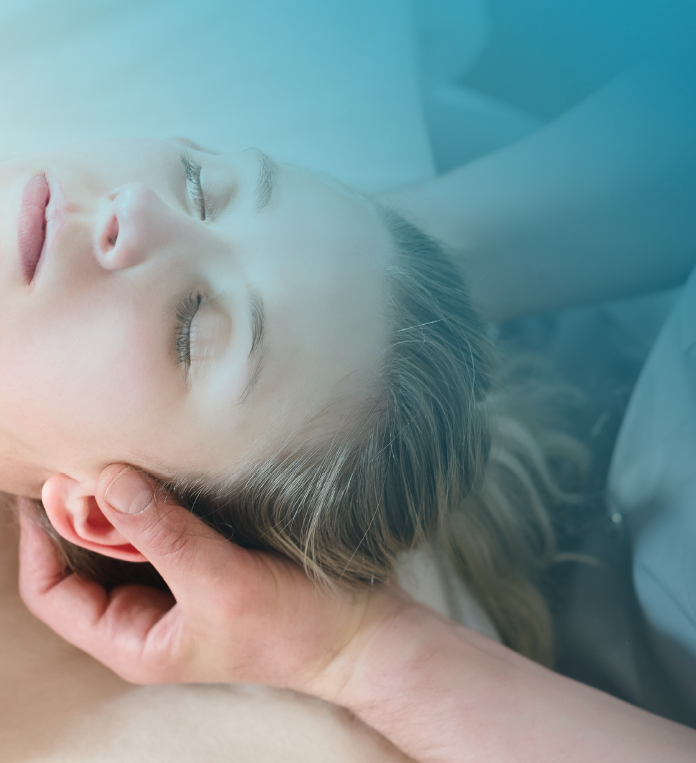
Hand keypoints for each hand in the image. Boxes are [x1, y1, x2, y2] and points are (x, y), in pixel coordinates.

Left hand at [18, 465, 401, 694]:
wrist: (363, 630)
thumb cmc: (295, 628)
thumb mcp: (222, 584)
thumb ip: (165, 533)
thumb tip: (109, 480)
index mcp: (134, 640)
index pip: (53, 594)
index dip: (36, 542)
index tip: (43, 487)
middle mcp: (148, 614)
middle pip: (83, 561)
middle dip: (76, 513)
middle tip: (81, 460)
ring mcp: (178, 586)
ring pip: (123, 539)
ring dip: (117, 502)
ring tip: (114, 457)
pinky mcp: (208, 560)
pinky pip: (163, 526)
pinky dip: (154, 500)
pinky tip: (159, 468)